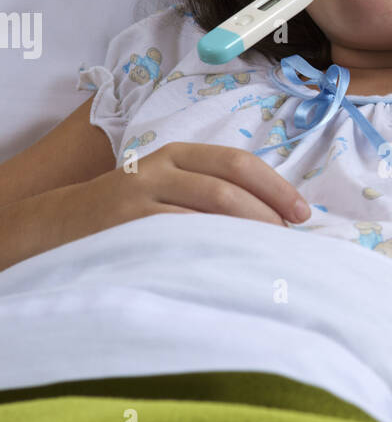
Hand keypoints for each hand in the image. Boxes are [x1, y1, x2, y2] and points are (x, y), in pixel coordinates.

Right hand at [52, 141, 310, 246]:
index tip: (303, 214)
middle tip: (288, 242)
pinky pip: (179, 238)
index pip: (237, 162)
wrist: (58, 224)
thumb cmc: (128, 211)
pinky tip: (230, 267)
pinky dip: (211, 252)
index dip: (275, 187)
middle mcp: (159, 169)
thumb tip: (274, 218)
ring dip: (245, 235)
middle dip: (266, 215)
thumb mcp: (167, 186)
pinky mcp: (125, 227)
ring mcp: (140, 198)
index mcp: (177, 154)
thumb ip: (209, 192)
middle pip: (227, 187)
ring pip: (207, 213)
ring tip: (267, 256)